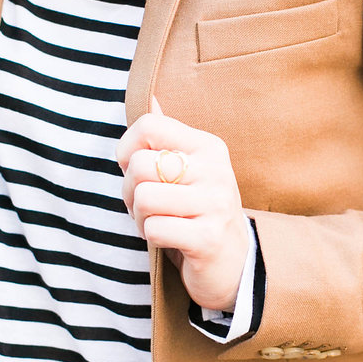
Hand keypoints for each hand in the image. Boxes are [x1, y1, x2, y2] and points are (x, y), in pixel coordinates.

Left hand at [117, 97, 247, 312]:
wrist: (236, 262)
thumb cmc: (200, 212)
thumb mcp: (189, 169)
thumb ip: (168, 136)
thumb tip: (150, 99)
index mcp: (208, 147)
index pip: (148, 124)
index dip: (126, 149)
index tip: (134, 170)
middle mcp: (215, 170)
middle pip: (139, 165)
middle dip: (129, 191)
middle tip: (145, 206)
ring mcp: (214, 204)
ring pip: (143, 198)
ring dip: (140, 217)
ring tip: (159, 221)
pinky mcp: (207, 238)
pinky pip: (153, 228)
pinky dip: (151, 237)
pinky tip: (169, 239)